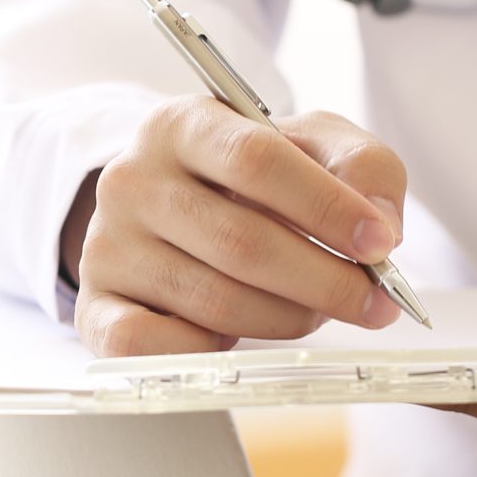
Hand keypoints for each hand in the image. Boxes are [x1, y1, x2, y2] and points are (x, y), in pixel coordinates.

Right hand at [63, 100, 407, 356]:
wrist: (170, 204)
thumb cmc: (250, 178)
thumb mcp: (311, 146)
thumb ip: (363, 167)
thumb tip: (379, 228)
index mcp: (182, 124)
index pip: (257, 160)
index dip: (327, 208)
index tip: (381, 245)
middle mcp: (132, 179)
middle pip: (241, 241)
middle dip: (323, 281)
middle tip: (372, 303)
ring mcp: (107, 245)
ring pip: (213, 300)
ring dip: (286, 318)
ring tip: (315, 311)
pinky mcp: (95, 306)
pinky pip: (153, 346)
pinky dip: (211, 352)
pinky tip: (238, 336)